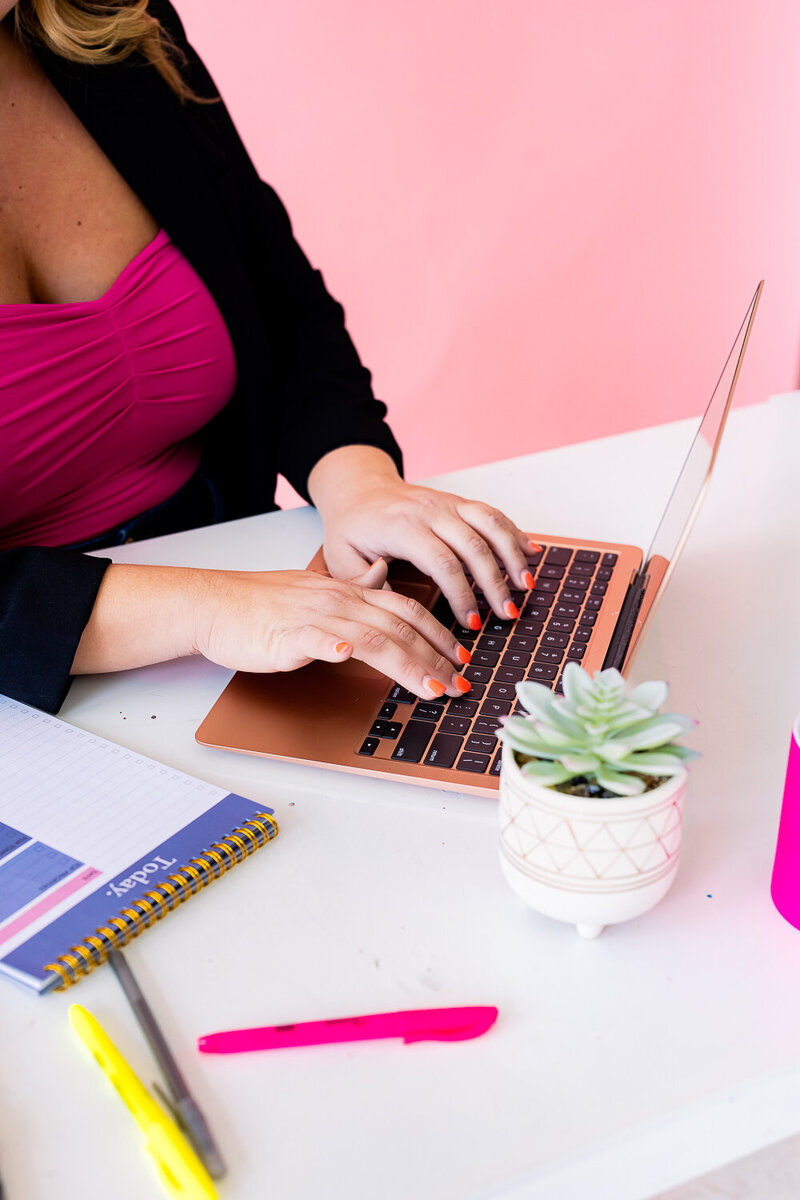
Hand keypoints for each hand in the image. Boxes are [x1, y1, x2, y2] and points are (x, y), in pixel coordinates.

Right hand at [191, 563, 470, 700]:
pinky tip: (351, 655)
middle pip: (400, 626)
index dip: (438, 633)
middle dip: (437, 656)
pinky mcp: (287, 633)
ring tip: (434, 687)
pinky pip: (316, 637)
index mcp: (349, 593)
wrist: (215, 604)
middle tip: (462, 682)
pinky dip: (336, 645)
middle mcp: (339, 600)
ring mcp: (315, 616)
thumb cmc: (261, 605)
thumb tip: (383, 575)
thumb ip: (354, 586)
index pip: (406, 610)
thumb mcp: (316, 590)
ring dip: (409, 664)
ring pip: (373, 637)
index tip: (462, 658)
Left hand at [307, 447, 536, 629]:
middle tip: (507, 614)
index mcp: (401, 526)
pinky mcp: (458, 502)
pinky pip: (492, 513)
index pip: (442, 562)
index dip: (462, 594)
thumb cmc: (352, 528)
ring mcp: (447, 503)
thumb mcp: (341, 558)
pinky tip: (530, 552)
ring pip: (490, 523)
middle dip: (495, 582)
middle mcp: (430, 510)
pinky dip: (514, 532)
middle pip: (474, 545)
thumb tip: (390, 595)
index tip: (471, 623)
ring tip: (527, 586)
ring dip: (513, 554)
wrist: (359, 488)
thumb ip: (363, 581)